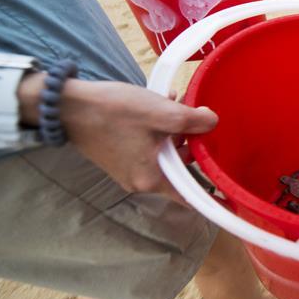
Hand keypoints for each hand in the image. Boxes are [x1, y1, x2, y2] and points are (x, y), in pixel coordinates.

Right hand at [19, 75, 217, 198]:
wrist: (68, 105)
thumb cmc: (115, 112)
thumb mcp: (161, 113)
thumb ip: (192, 121)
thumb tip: (212, 122)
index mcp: (151, 179)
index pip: (189, 195)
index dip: (211, 195)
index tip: (230, 196)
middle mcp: (140, 181)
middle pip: (179, 167)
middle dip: (190, 141)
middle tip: (194, 115)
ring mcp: (128, 168)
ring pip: (165, 152)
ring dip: (174, 130)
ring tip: (175, 102)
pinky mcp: (120, 155)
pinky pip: (149, 146)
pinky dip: (158, 128)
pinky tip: (161, 103)